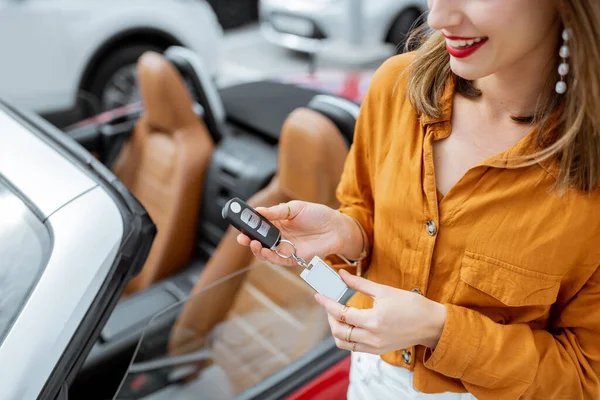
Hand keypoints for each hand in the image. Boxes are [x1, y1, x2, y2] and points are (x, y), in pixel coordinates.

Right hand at [236, 201, 353, 266]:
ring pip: (266, 252)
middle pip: (260, 241)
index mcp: (278, 222)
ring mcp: (285, 248)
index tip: (240, 225)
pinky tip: (264, 251)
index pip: (259, 226)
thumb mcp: (295, 208)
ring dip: (257, 249)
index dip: (249, 226)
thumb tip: (258, 210)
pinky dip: (270, 257)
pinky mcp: (293, 258)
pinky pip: (278, 260)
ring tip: (253, 244)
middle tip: (242, 237)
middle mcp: (279, 236)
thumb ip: (277, 211)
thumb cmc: (318, 215)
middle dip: (249, 240)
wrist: (336, 227)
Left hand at [315, 270, 446, 353]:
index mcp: (374, 320)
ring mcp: (374, 346)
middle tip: (329, 303)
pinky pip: (354, 348)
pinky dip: (346, 337)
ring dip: (336, 329)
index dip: (326, 304)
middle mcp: (372, 337)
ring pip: (343, 343)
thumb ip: (360, 284)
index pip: (341, 313)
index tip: (318, 295)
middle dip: (329, 316)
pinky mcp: (378, 351)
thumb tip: (342, 275)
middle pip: (338, 331)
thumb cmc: (412, 305)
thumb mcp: (384, 290)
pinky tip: (349, 324)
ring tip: (338, 315)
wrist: (431, 324)